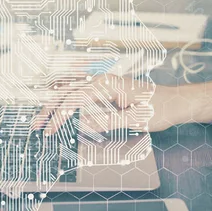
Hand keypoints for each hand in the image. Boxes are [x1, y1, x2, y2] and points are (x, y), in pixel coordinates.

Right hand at [31, 74, 182, 134]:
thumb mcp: (134, 119)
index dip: (59, 117)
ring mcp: (103, 83)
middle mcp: (102, 79)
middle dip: (49, 109)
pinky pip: (80, 93)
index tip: (49, 131)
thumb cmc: (159, 109)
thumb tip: (80, 124)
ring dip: (55, 105)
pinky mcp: (105, 89)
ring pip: (71, 91)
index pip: (74, 100)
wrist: (175, 102)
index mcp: (106, 84)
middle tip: (36, 125)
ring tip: (42, 119)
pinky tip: (60, 112)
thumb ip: (106, 121)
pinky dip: (66, 102)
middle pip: (67, 92)